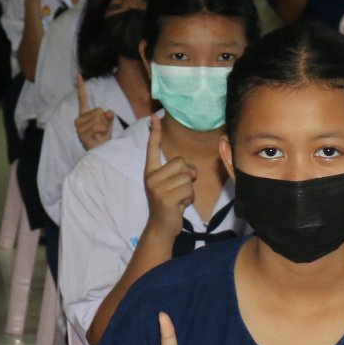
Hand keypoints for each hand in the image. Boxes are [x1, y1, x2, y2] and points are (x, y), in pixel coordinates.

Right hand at [73, 75, 116, 151]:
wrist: (100, 151)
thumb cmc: (103, 137)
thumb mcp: (108, 124)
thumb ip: (109, 117)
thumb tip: (109, 112)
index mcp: (84, 114)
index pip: (82, 98)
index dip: (81, 87)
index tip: (79, 75)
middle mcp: (79, 119)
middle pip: (98, 110)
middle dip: (105, 120)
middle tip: (101, 130)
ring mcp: (79, 126)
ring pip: (99, 118)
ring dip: (104, 127)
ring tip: (99, 134)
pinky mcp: (82, 133)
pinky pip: (97, 126)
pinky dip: (102, 131)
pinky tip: (97, 137)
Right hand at [140, 112, 196, 238]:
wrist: (161, 227)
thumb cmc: (169, 204)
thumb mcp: (171, 186)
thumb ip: (179, 173)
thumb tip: (192, 171)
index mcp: (150, 171)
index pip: (152, 148)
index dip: (154, 133)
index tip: (153, 117)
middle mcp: (151, 177)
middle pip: (181, 163)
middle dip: (187, 176)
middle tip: (179, 190)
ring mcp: (157, 187)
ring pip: (187, 177)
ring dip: (189, 190)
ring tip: (179, 199)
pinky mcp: (165, 198)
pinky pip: (189, 189)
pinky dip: (190, 198)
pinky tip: (180, 205)